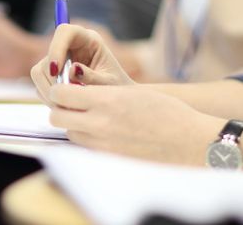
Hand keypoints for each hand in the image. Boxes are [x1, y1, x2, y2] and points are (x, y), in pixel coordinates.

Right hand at [31, 24, 133, 100]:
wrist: (116, 101)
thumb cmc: (118, 88)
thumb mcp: (111, 84)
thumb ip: (94, 77)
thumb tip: (72, 71)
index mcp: (88, 40)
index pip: (64, 32)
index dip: (56, 48)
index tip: (57, 71)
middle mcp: (70, 46)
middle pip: (48, 56)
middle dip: (53, 80)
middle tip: (66, 99)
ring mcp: (58, 60)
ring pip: (39, 72)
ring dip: (49, 91)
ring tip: (68, 105)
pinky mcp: (50, 74)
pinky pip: (39, 84)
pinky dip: (48, 97)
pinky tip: (65, 105)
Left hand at [45, 84, 224, 165]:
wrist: (189, 141)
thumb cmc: (164, 111)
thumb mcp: (129, 91)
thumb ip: (98, 91)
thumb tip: (72, 88)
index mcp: (106, 100)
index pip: (60, 94)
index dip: (59, 89)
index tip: (64, 87)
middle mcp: (100, 123)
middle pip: (56, 117)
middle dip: (59, 108)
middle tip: (70, 103)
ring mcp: (102, 144)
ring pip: (68, 133)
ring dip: (72, 124)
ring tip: (89, 117)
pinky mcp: (108, 159)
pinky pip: (84, 146)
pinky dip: (86, 138)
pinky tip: (101, 131)